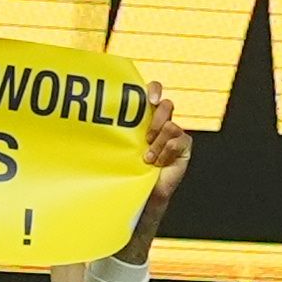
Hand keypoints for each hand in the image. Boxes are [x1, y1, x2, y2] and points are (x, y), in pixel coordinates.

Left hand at [127, 83, 193, 226]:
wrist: (143, 191)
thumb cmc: (128, 169)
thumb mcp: (122, 144)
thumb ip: (119, 129)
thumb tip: (98, 115)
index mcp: (147, 116)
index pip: (154, 91)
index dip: (154, 90)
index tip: (149, 100)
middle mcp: (163, 122)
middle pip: (166, 105)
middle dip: (155, 120)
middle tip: (146, 138)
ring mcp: (175, 134)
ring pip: (170, 125)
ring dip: (157, 144)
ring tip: (149, 158)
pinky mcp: (184, 146)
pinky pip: (178, 140)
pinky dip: (166, 153)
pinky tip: (160, 163)